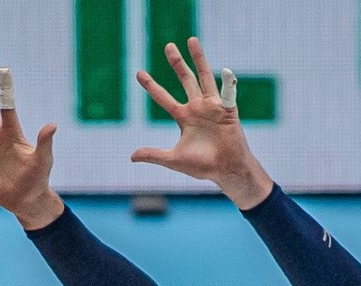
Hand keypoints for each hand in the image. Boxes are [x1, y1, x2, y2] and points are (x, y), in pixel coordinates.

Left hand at [131, 38, 270, 207]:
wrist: (226, 170)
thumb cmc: (202, 165)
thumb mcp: (174, 159)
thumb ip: (154, 155)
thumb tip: (132, 157)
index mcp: (183, 117)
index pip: (163, 98)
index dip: (152, 86)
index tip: (139, 73)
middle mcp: (197, 107)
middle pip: (184, 80)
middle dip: (177, 63)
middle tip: (168, 46)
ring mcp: (212, 106)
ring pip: (203, 77)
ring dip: (198, 59)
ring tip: (191, 40)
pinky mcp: (227, 110)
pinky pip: (227, 93)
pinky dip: (228, 82)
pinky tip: (227, 70)